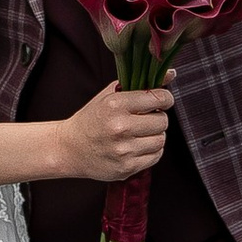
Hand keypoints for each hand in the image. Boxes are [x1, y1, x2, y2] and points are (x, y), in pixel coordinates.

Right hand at [55, 82, 173, 185]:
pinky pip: (155, 156)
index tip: (162, 100)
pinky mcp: (126, 168)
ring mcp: (123, 150)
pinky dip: (151, 150)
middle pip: (162, 121)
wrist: (70, 148)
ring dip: (154, 135)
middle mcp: (120, 128)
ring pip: (161, 140)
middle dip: (157, 118)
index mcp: (115, 105)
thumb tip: (171, 73)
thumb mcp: (110, 96)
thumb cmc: (92, 119)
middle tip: (146, 118)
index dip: (165, 99)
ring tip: (140, 133)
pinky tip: (137, 145)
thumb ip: (141, 83)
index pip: (157, 99)